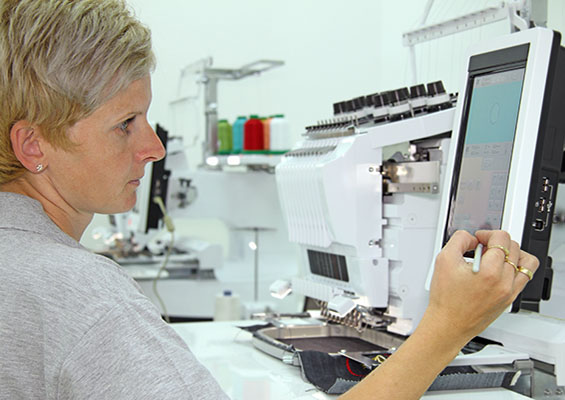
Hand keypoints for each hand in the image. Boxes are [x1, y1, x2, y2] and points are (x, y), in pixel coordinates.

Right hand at [424, 230, 538, 340]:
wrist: (449, 324)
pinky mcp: (510, 299)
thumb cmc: (446, 299)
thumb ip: (459, 240)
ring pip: (525, 261)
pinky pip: (524, 277)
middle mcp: (504, 281)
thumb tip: (472, 238)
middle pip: (514, 247)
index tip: (479, 238)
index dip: (488, 233)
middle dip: (497, 242)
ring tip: (496, 256)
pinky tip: (500, 269)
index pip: (501, 238)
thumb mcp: (443, 260)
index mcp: (489, 271)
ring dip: (512, 253)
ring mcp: (509, 291)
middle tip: (483, 247)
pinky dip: (516, 267)